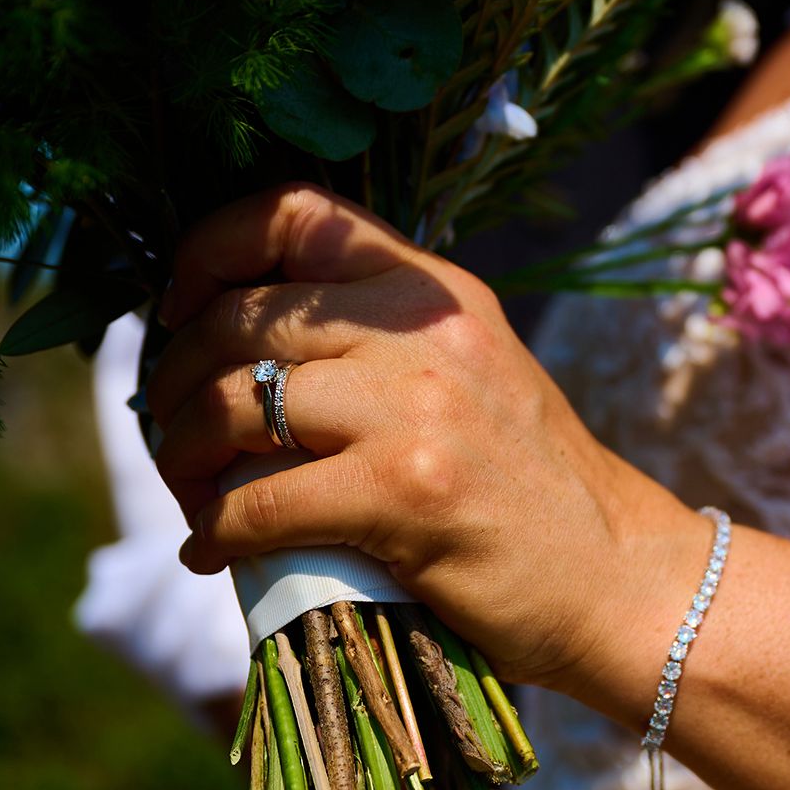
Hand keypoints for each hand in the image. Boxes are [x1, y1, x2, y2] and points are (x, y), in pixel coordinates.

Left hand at [144, 184, 693, 691]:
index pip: (296, 211)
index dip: (207, 252)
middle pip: (239, 315)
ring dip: (181, 455)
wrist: (620, 579)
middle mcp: (427, 329)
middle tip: (169, 431)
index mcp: (438, 290)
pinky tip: (214, 554)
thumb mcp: (472, 374)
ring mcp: (417, 409)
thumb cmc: (532, 490)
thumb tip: (235, 342)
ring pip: (232, 402)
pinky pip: (256, 502)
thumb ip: (380, 342)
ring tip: (190, 494)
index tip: (178, 313)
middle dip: (172, 378)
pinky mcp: (406, 494)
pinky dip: (212, 533)